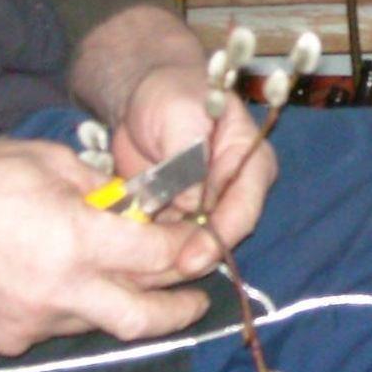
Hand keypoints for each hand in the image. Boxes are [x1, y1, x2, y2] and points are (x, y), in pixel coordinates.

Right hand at [0, 139, 224, 354]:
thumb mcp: (47, 161)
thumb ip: (99, 189)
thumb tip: (133, 205)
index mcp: (77, 239)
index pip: (160, 258)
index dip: (190, 252)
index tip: (203, 244)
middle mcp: (62, 290)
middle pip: (146, 318)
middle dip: (182, 310)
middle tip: (199, 297)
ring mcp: (34, 322)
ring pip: (102, 324)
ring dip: (126, 306)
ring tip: (135, 283)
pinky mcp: (8, 338)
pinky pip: (60, 327)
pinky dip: (76, 308)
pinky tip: (66, 282)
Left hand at [68, 5, 277, 276]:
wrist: (145, 96)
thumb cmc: (173, 95)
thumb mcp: (182, 115)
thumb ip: (188, 158)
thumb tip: (189, 205)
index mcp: (250, 163)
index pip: (242, 211)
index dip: (217, 239)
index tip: (188, 260)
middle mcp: (234, 192)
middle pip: (218, 238)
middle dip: (188, 259)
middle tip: (153, 276)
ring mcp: (206, 209)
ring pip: (191, 247)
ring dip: (164, 261)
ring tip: (131, 273)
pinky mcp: (177, 217)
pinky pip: (166, 243)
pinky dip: (146, 252)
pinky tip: (121, 261)